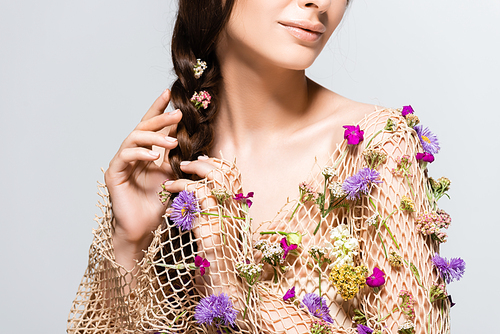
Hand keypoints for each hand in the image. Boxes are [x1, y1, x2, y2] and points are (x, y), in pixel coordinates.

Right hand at [104, 89, 181, 262]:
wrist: (144, 228)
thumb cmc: (157, 203)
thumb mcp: (172, 173)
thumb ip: (175, 154)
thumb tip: (187, 133)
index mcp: (146, 152)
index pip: (152, 126)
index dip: (158, 108)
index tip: (169, 93)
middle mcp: (132, 154)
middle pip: (143, 127)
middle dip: (160, 118)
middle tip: (177, 114)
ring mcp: (122, 162)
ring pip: (134, 138)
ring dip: (154, 136)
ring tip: (172, 141)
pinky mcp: (114, 173)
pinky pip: (125, 156)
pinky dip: (139, 153)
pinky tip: (153, 156)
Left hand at [163, 157, 244, 293]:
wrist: (222, 287)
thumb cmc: (216, 261)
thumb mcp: (216, 230)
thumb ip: (211, 212)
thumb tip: (197, 194)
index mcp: (237, 210)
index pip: (233, 175)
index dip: (217, 163)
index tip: (200, 161)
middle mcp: (234, 212)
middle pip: (225, 173)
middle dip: (203, 164)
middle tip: (185, 164)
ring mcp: (224, 220)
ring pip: (211, 183)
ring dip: (190, 175)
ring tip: (173, 177)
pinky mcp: (211, 231)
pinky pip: (195, 202)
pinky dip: (180, 193)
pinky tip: (168, 199)